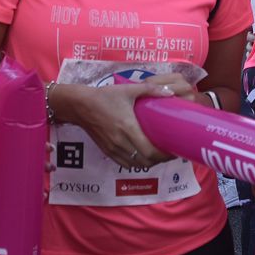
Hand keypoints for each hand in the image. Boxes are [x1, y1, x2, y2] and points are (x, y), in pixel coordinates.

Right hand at [63, 72, 192, 167]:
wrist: (80, 105)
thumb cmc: (104, 96)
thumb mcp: (128, 89)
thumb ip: (150, 90)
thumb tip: (169, 92)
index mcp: (128, 128)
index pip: (151, 151)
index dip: (165, 155)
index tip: (175, 149)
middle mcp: (121, 142)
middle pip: (146, 161)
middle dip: (160, 160)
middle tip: (170, 152)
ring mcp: (113, 149)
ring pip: (136, 165)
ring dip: (149, 163)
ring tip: (158, 155)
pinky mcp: (107, 151)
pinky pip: (125, 164)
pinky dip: (136, 163)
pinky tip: (143, 156)